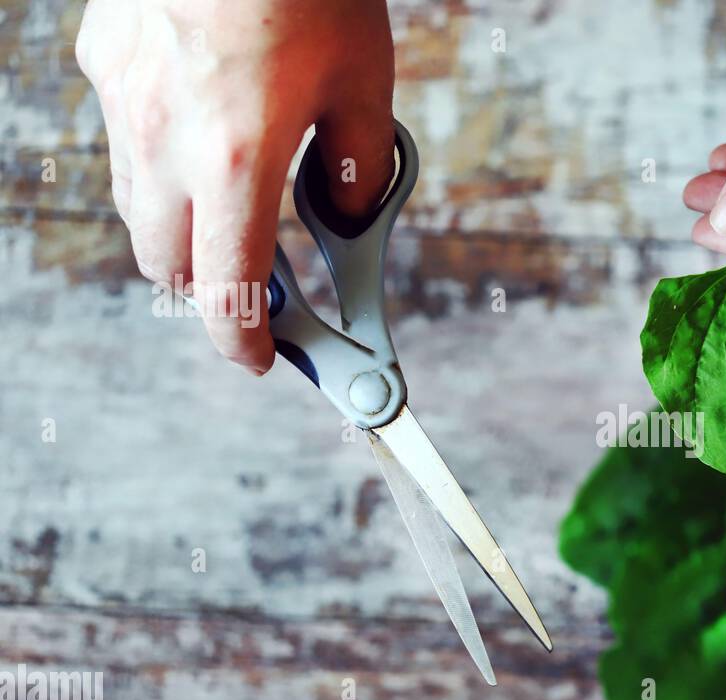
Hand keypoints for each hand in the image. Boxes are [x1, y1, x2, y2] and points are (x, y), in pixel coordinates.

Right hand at [75, 0, 395, 373]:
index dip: (242, 340)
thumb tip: (345, 214)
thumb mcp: (364, 82)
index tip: (259, 357)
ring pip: (136, 210)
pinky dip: (158, 167)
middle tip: (257, 290)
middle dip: (210, 292)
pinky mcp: (105, 61)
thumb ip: (358, 164)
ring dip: (179, 237)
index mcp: (235, 158)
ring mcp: (124, 101)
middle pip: (167, 264)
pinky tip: (199, 136)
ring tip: (230, 218)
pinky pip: (125, 141)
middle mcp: (165, 140)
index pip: (225, 289)